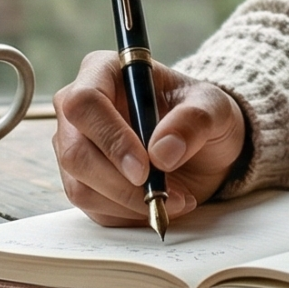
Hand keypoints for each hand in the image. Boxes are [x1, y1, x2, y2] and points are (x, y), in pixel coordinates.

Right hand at [52, 52, 246, 227]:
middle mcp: (78, 110)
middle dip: (120, 183)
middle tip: (162, 195)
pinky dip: (130, 214)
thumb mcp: (213, 108)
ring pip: (81, 187)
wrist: (203, 146)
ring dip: (130, 203)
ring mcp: (75, 148)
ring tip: (175, 198)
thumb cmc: (200, 114)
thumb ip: (193, 121)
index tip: (144, 168)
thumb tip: (161, 152)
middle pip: (75, 152)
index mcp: (102, 72)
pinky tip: (160, 203)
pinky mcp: (84, 182)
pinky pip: (95, 209)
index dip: (110, 139)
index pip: (84, 104)